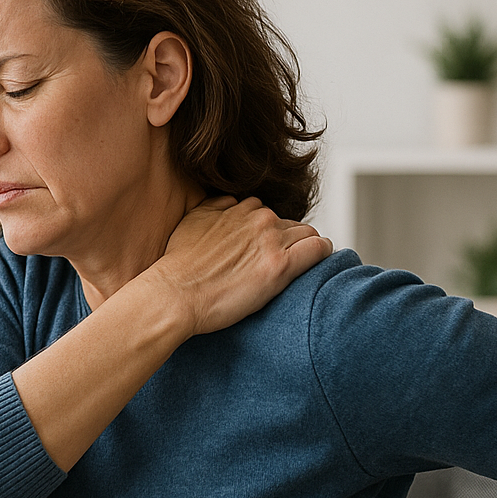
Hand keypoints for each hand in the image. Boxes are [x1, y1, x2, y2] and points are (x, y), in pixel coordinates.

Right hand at [146, 196, 332, 335]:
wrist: (174, 293)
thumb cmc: (178, 266)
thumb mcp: (193, 221)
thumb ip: (215, 207)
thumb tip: (230, 203)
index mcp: (240, 209)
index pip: (268, 213)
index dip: (268, 233)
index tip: (264, 250)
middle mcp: (258, 219)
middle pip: (290, 224)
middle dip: (287, 240)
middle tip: (277, 264)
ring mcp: (271, 241)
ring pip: (307, 233)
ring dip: (304, 247)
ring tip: (297, 267)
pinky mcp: (280, 266)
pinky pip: (318, 248)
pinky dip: (322, 253)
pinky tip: (319, 261)